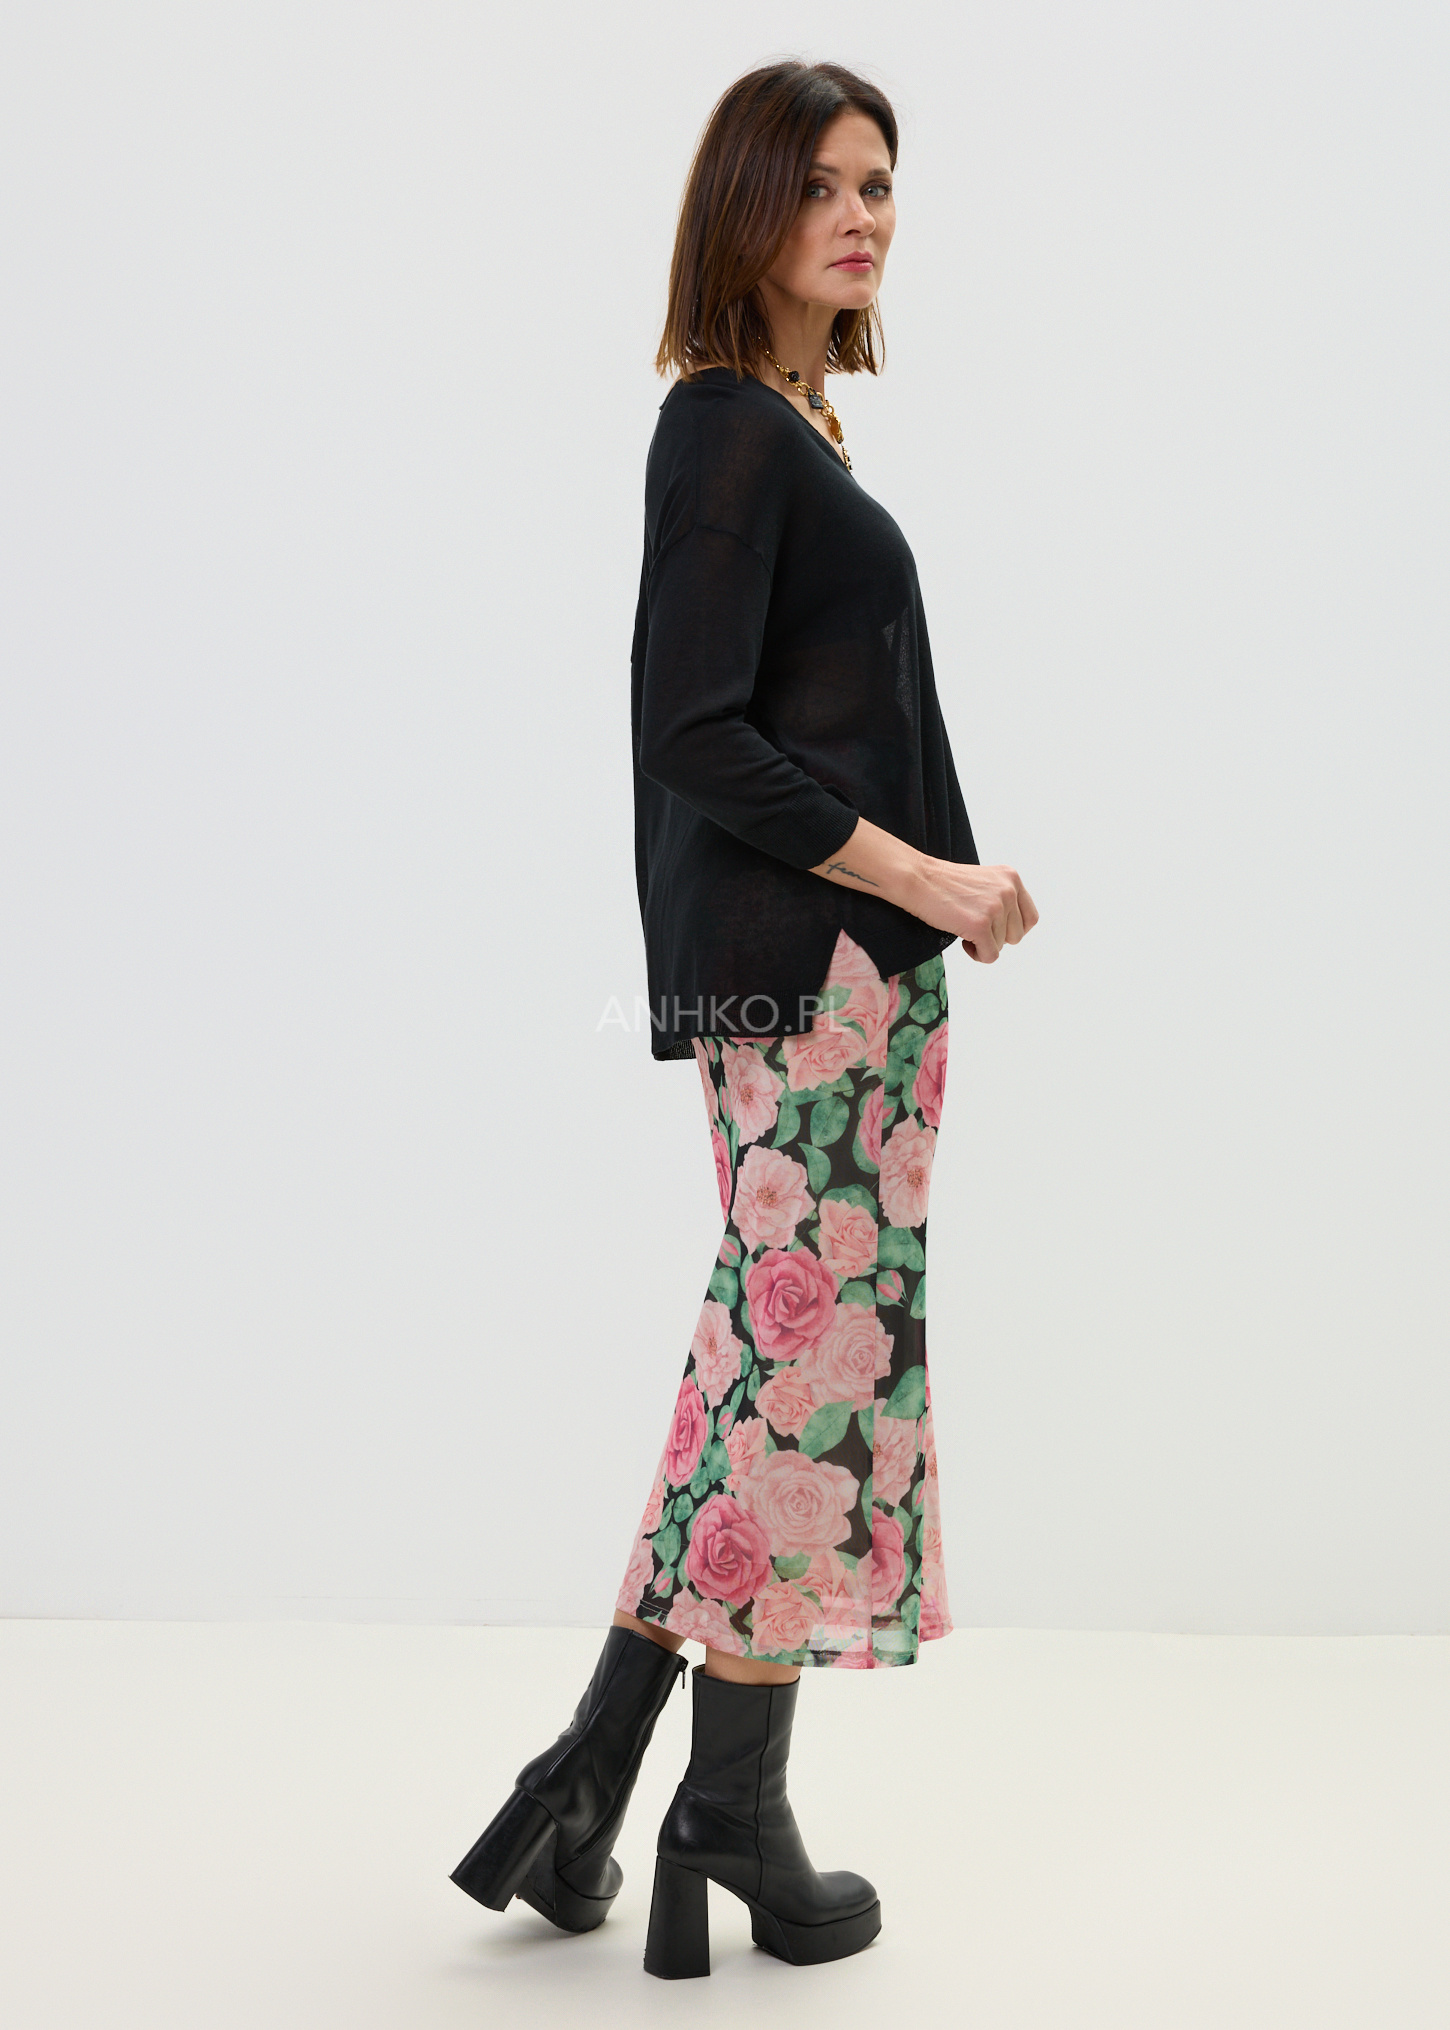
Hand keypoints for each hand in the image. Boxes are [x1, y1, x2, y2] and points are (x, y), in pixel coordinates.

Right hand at [810, 818, 1038, 962]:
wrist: (917, 880)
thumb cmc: (943, 884)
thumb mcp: (984, 882)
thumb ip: (1002, 898)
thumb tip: (1013, 930)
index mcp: (1011, 878)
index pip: (1030, 918)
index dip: (1011, 929)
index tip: (994, 929)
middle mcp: (1009, 890)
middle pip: (1017, 935)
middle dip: (995, 937)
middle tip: (972, 926)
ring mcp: (996, 908)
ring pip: (1002, 946)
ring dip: (983, 944)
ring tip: (963, 927)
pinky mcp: (981, 925)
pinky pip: (989, 956)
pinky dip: (976, 954)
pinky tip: (962, 940)